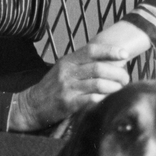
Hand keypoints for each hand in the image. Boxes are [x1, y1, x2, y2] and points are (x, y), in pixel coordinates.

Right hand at [10, 42, 129, 131]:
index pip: (92, 50)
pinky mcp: (68, 104)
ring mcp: (67, 88)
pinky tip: (108, 99)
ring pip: (99, 84)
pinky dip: (104, 99)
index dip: (111, 51)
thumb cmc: (52, 87)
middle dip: (118, 74)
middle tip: (125, 79)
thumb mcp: (64, 69)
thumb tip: (112, 61)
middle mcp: (68, 72)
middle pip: (100, 68)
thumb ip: (83, 64)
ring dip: (114, 87)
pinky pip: (91, 100)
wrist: (31, 105)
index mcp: (68, 61)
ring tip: (119, 90)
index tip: (125, 54)